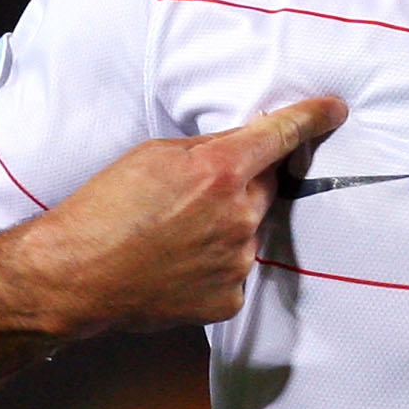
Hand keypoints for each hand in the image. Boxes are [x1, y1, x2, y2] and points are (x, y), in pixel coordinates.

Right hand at [14, 97, 347, 332]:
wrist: (75, 275)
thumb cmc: (103, 211)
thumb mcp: (153, 155)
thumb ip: (208, 148)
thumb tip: (244, 144)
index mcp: (220, 171)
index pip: (281, 136)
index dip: (312, 119)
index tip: (333, 111)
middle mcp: (238, 216)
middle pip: (265, 188)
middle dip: (241, 186)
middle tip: (192, 197)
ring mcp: (237, 261)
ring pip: (250, 231)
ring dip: (227, 227)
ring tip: (175, 235)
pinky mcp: (229, 298)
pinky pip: (237, 270)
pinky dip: (216, 265)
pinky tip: (178, 263)